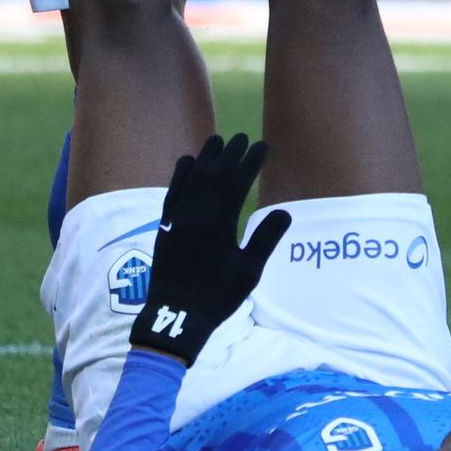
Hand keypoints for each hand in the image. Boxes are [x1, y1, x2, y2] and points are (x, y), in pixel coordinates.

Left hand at [129, 133, 288, 363]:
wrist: (176, 313)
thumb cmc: (217, 295)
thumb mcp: (249, 272)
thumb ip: (265, 240)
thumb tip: (284, 212)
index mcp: (220, 222)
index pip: (238, 182)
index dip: (251, 162)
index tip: (262, 146)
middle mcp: (197, 212)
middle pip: (215, 174)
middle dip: (230, 153)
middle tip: (243, 137)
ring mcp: (178, 216)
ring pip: (192, 178)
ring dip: (206, 157)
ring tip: (217, 140)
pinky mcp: (165, 224)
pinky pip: (173, 191)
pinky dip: (180, 173)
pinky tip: (186, 161)